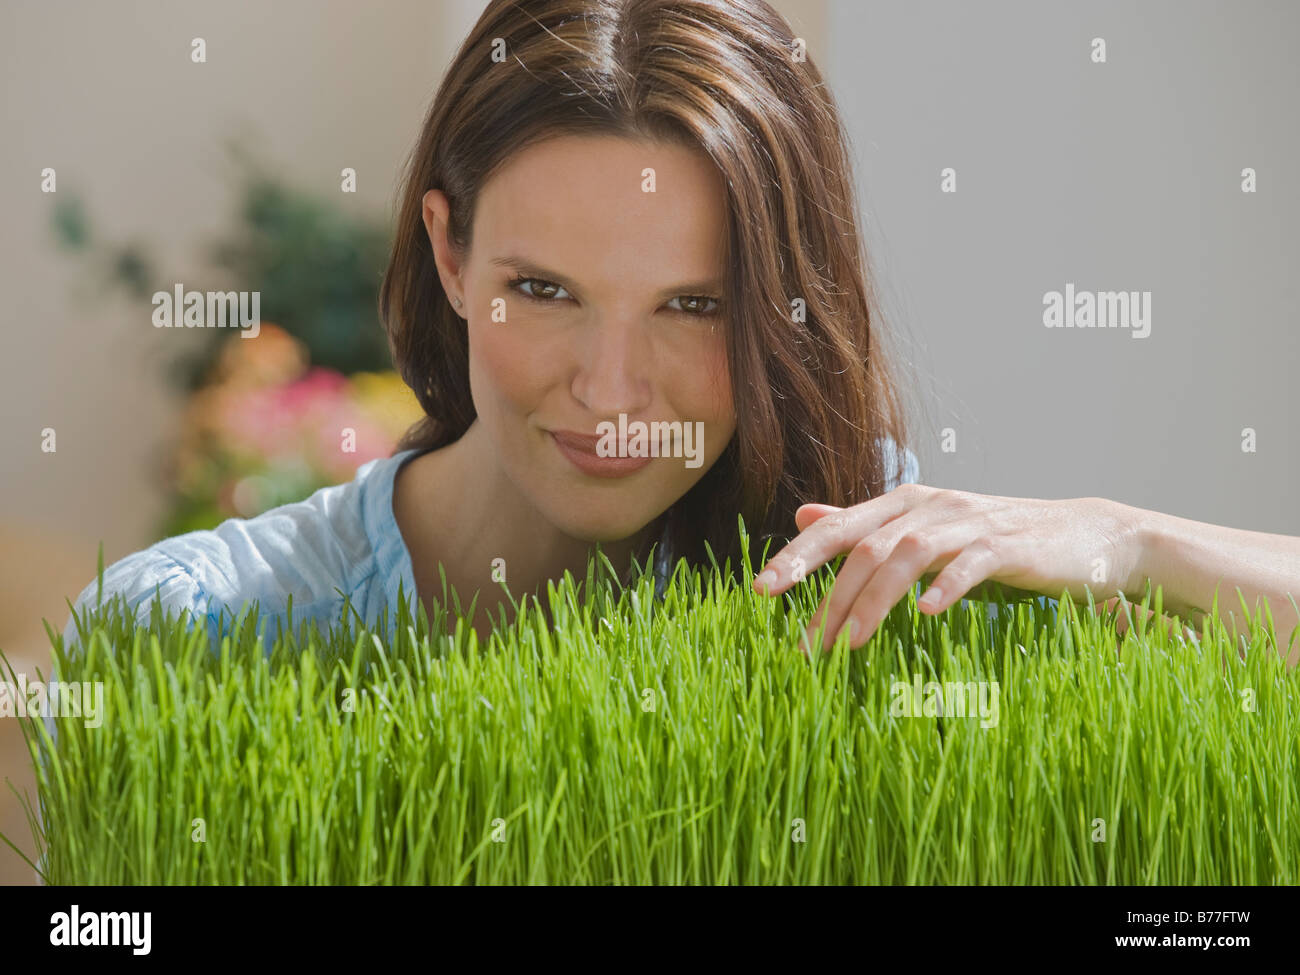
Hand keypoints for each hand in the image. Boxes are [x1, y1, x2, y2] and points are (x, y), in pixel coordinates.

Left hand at [751, 483, 1146, 653]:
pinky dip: (946, 587)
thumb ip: (865, 526)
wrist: (1084, 535)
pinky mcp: (1009, 546)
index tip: (761, 590)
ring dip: (875, 602)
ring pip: (907, 556)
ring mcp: (969, 523)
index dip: (797, 556)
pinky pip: (971, 564)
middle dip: (828, 596)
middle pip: (865, 548)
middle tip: (804, 645)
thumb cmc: (993, 539)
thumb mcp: (923, 528)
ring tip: (851, 646)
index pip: (838, 527)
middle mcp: (929, 506)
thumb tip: (803, 515)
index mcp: (903, 503)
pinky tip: (925, 615)